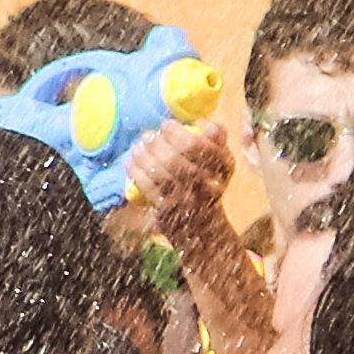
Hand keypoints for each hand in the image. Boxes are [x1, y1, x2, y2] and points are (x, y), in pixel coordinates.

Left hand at [123, 115, 240, 255]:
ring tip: (139, 144)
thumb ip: (217, 142)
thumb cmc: (208, 186)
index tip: (167, 125)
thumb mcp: (221, 165)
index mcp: (222, 171)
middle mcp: (207, 187)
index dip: (178, 133)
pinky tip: (131, 160)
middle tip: (149, 134)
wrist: (204, 229)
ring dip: (145, 155)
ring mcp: (186, 201)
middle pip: (177, 159)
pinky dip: (136, 171)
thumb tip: (206, 124)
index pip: (200, 147)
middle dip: (158, 143)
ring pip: (161, 172)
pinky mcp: (167, 211)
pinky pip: (149, 187)